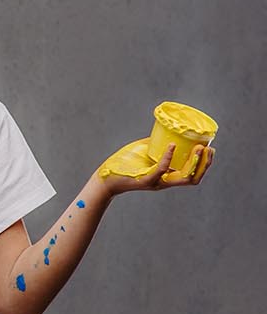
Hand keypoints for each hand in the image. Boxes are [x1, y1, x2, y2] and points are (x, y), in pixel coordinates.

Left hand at [96, 142, 213, 196]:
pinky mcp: (145, 180)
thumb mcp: (144, 151)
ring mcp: (156, 182)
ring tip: (198, 148)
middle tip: (209, 149)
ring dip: (194, 163)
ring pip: (184, 178)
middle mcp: (165, 181)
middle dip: (205, 164)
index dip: (204, 164)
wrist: (104, 177)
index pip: (192, 174)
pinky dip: (168, 157)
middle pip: (194, 178)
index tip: (210, 149)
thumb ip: (156, 144)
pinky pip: (160, 169)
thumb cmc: (124, 164)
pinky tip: (172, 146)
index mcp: (167, 176)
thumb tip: (165, 131)